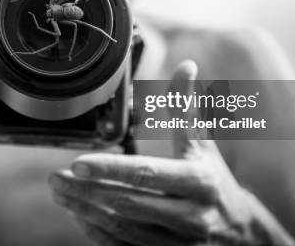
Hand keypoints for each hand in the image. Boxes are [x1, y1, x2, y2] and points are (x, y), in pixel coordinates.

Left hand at [49, 61, 294, 245]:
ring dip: (85, 211)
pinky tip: (77, 214)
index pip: (147, 174)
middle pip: (128, 205)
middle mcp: (189, 216)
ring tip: (59, 192)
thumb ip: (187, 106)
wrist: (239, 232)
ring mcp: (177, 243)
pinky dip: (96, 233)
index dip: (110, 169)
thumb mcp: (203, 143)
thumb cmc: (213, 180)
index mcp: (198, 181)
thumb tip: (186, 65)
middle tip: (55, 178)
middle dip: (87, 192)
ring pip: (123, 230)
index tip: (77, 163)